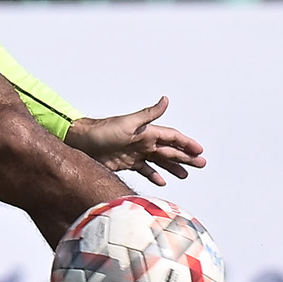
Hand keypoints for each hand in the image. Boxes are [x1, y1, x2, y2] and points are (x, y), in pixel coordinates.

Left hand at [67, 97, 205, 183]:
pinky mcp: (126, 163)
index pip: (172, 137)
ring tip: (186, 174)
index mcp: (147, 132)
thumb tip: (166, 99)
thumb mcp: (128, 123)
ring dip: (173, 167)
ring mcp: (135, 153)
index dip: (186, 144)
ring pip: (160, 161)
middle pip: (169, 150)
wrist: (81, 143)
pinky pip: (145, 170)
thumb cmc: (102, 132)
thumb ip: (149, 114)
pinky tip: (162, 181)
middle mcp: (143, 142)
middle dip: (186, 157)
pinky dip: (154, 175)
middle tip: (201, 164)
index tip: (199, 151)